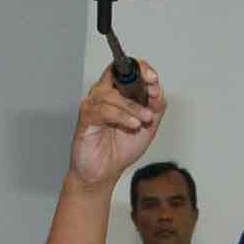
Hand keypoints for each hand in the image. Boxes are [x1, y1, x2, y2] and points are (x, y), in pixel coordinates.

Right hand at [67, 63, 166, 190]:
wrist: (103, 174)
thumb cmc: (121, 149)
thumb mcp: (148, 127)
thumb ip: (155, 107)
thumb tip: (158, 91)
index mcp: (118, 93)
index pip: (127, 69)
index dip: (141, 69)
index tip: (153, 79)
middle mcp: (104, 95)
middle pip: (117, 74)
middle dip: (137, 80)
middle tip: (152, 95)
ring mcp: (93, 105)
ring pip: (112, 94)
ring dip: (133, 106)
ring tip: (144, 119)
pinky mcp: (85, 118)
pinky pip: (103, 110)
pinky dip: (121, 116)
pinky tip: (133, 125)